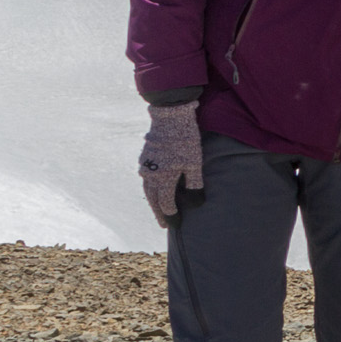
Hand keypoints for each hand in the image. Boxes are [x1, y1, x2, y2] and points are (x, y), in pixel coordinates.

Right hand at [139, 101, 202, 221]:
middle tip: (164, 224)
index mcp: (163, 179)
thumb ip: (194, 184)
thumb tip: (195, 204)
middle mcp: (151, 175)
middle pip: (153, 199)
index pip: (166, 204)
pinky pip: (146, 179)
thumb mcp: (194, 163)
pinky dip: (151, 188)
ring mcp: (146, 166)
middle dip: (159, 212)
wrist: (169, 116)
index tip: (175, 225)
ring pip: (148, 189)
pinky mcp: (145, 157)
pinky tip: (156, 189)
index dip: (171, 215)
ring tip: (159, 209)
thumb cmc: (185, 140)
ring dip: (153, 201)